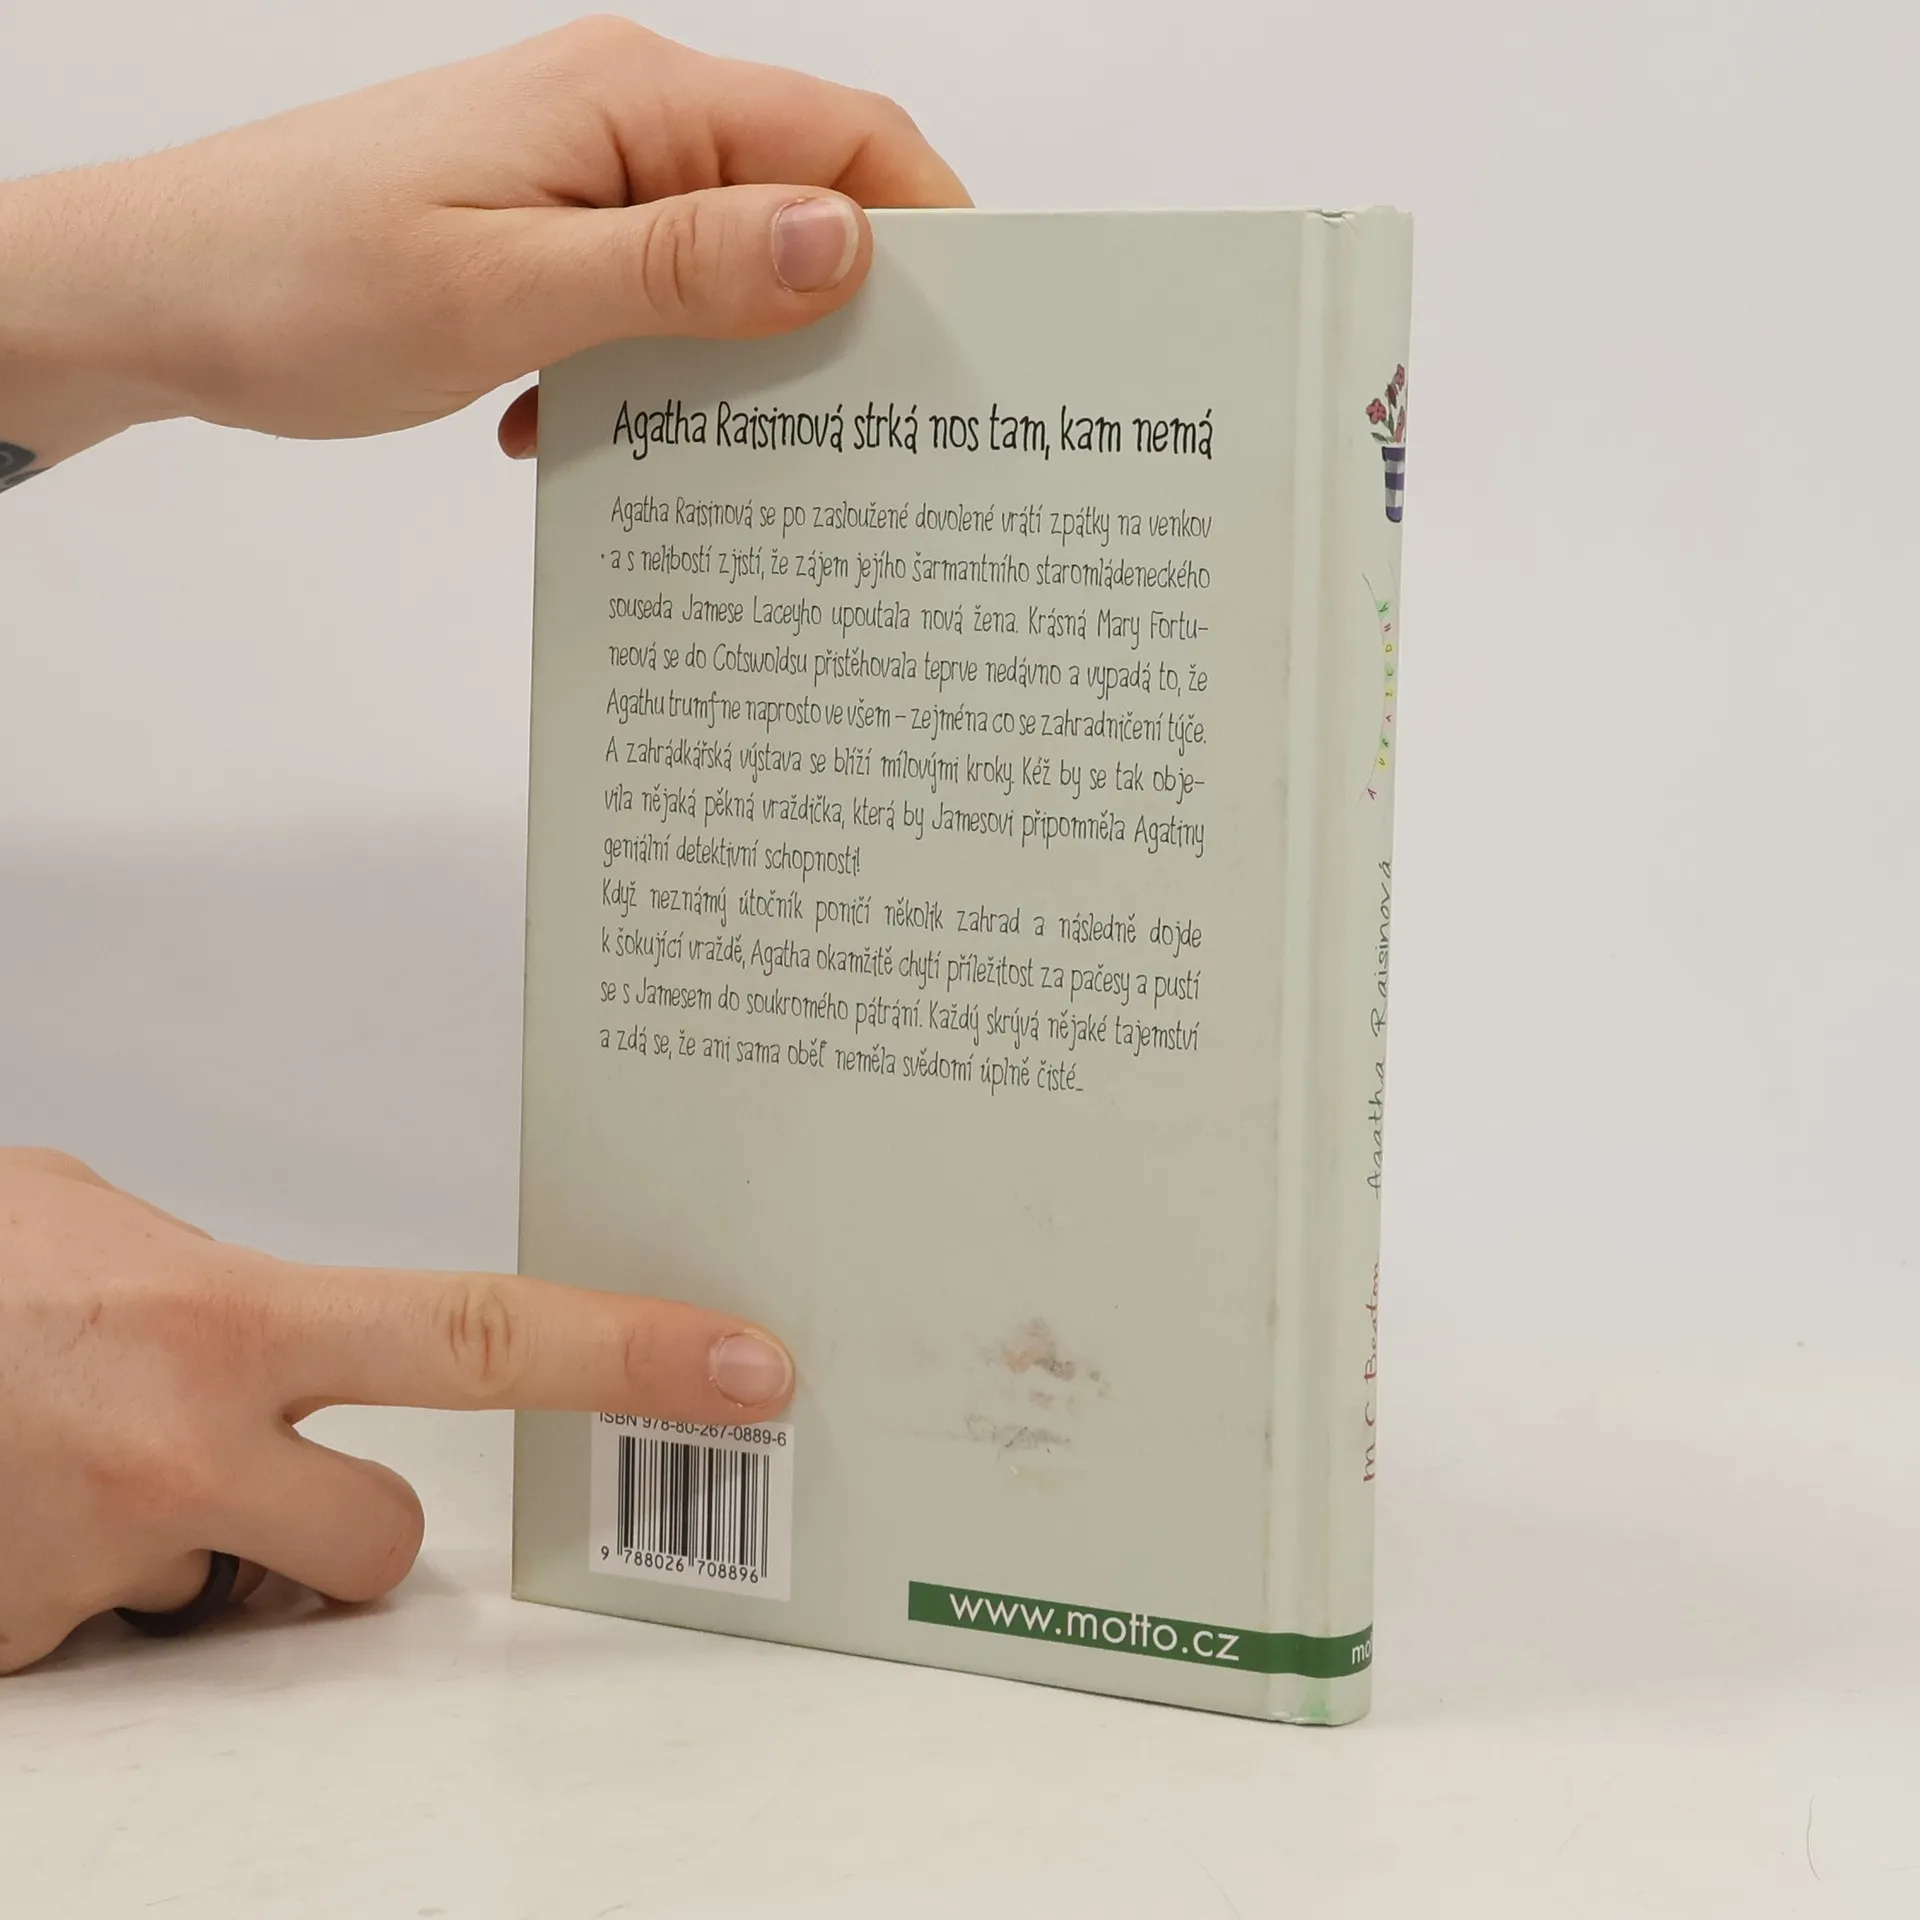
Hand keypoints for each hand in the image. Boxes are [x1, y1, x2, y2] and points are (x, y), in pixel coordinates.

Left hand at [0, 16, 967, 473]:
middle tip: (862, 430)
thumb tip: (840, 244)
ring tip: (708, 445)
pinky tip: (589, 427)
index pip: (845, 139)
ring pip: (728, 263)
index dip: (929, 232)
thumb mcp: (508, 289)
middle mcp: (622, 120)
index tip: (968, 342)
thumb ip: (682, 268)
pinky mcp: (548, 232)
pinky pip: (654, 297)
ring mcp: (584, 175)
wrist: (155, 296)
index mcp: (633, 100)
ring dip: (734, 356)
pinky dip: (652, 369)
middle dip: (841, 314)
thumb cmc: (298, 278)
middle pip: (799, 202)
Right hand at [0, 1148, 794, 1673]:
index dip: (630, 1355)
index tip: (745, 1370)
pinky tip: (10, 1507)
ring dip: (182, 1558)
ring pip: (224, 1603)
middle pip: (377, 1552)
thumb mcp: (92, 1226)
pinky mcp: (21, 1653)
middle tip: (248, 1470)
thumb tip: (280, 1321)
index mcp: (221, 1317)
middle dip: (338, 1537)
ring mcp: (94, 1565)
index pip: (485, 1340)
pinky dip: (77, 1587)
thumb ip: (216, 1278)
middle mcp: (175, 1451)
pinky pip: (110, 1637)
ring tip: (69, 1464)